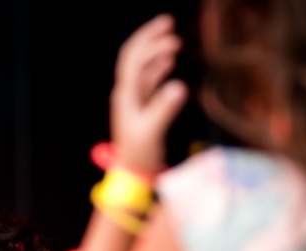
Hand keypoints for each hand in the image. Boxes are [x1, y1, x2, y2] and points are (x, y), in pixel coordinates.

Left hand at [110, 13, 188, 175]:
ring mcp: (134, 100)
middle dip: (150, 38)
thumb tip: (179, 87)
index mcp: (126, 95)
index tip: (169, 31)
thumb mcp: (151, 131)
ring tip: (173, 41)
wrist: (132, 173)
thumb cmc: (139, 154)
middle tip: (168, 22)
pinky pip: (149, 81)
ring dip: (156, 52)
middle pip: (134, 57)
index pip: (134, 59)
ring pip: (143, 68)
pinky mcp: (141, 108)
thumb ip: (164, 108)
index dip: (150, 42)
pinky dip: (158, 68)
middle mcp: (127, 94)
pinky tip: (169, 62)